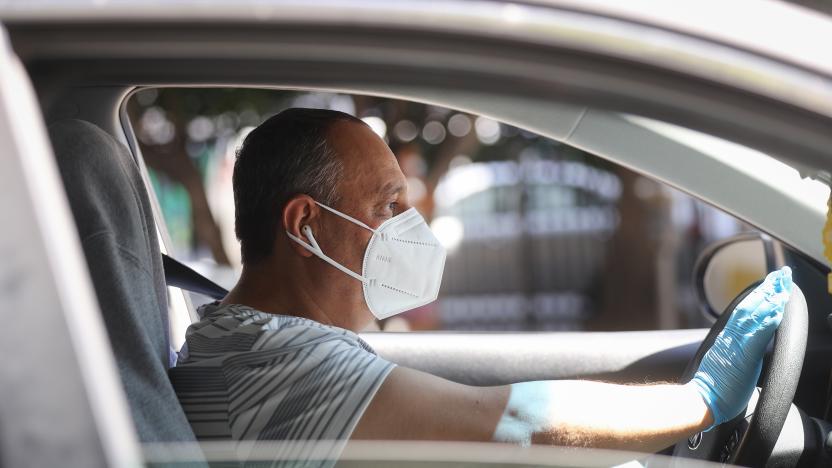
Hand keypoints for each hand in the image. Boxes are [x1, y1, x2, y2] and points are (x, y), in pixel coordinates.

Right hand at [689, 266, 792, 429]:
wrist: (699, 400)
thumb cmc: (713, 390)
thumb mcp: (725, 366)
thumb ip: (735, 354)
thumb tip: (744, 351)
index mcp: (728, 340)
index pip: (746, 312)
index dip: (760, 297)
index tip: (772, 284)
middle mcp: (731, 338)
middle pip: (751, 307)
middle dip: (767, 290)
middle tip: (781, 274)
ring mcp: (736, 345)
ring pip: (754, 315)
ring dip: (770, 298)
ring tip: (782, 285)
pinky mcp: (743, 356)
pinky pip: (758, 334)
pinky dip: (768, 320)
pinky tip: (777, 310)